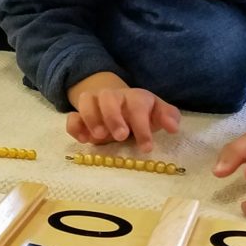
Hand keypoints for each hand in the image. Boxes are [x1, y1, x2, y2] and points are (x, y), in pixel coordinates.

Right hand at [66, 72, 180, 151]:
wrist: (118, 104)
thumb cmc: (141, 113)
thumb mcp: (156, 113)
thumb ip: (168, 117)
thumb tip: (174, 127)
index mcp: (134, 97)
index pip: (138, 105)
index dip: (142, 126)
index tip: (146, 148)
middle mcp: (113, 97)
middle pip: (108, 97)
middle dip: (113, 116)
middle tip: (120, 137)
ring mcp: (94, 104)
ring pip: (86, 100)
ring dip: (92, 118)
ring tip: (99, 137)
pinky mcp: (80, 115)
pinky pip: (72, 116)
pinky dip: (75, 127)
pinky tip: (84, 140)